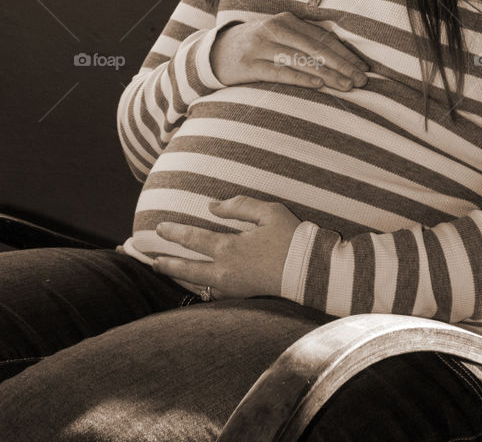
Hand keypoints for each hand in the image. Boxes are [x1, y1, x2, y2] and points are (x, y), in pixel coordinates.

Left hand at [152, 196, 301, 298]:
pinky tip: (195, 283)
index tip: (160, 227)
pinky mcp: (241, 295)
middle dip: (167, 264)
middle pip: (187, 269)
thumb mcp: (268, 212)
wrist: (309, 271)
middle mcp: (225, 271)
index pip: (193, 239)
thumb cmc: (291, 237)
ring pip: (197, 284)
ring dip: (179, 277)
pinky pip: (212, 293)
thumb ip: (239, 206)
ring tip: (166, 271)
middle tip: (152, 261)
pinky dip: (199, 288)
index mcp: (230, 248)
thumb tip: (212, 206)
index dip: (174, 233)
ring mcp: (232, 287)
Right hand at [210, 11, 371, 90]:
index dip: (344, 53)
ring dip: (327, 74)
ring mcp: (260, 46)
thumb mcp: (278, 36)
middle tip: (362, 80)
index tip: (363, 68)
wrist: (213, 52)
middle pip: (315, 47)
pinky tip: (318, 84)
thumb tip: (341, 60)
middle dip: (342, 65)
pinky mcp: (248, 65)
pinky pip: (279, 71)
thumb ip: (303, 42)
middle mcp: (274, 28)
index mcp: (285, 20)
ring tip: (347, 86)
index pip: (322, 37)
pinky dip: (300, 77)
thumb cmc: (256, 46)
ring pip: (300, 60)